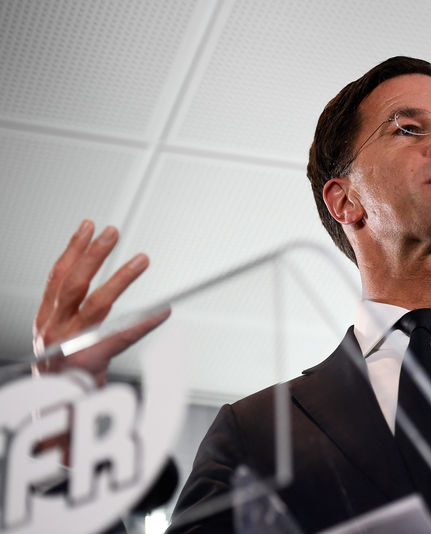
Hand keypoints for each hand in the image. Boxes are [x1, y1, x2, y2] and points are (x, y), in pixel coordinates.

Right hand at [33, 220, 167, 384]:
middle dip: (93, 255)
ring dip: (120, 278)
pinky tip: (163, 310)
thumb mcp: (61, 338)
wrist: (57, 414)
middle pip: (74, 284)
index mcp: (46, 320)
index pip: (58, 277)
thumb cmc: (64, 375)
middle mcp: (54, 329)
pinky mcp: (91, 361)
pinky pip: (123, 337)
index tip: (87, 226)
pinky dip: (146, 322)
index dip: (72, 250)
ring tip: (142, 259)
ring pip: (98, 305)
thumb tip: (104, 282)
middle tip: (113, 232)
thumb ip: (75, 312)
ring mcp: (71, 345)